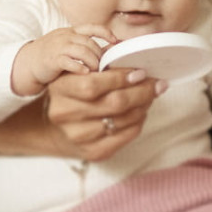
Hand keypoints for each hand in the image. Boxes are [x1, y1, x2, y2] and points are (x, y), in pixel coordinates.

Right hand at [11, 24, 115, 96]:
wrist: (26, 63)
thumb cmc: (51, 56)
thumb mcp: (68, 45)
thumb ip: (85, 46)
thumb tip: (110, 51)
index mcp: (71, 32)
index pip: (92, 27)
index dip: (105, 32)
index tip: (115, 41)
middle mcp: (65, 36)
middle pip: (89, 42)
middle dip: (100, 53)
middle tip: (105, 64)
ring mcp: (58, 47)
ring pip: (82, 50)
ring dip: (92, 61)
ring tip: (96, 69)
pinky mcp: (51, 60)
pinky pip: (68, 61)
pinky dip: (79, 67)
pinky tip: (85, 73)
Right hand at [43, 66, 167, 161]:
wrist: (54, 128)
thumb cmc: (73, 93)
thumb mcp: (79, 73)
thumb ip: (103, 63)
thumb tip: (138, 60)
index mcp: (60, 89)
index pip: (93, 85)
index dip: (121, 78)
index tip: (141, 72)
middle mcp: (65, 115)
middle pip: (114, 103)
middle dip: (142, 91)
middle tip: (157, 84)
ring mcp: (78, 136)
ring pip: (124, 120)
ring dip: (143, 106)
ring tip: (150, 96)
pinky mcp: (92, 152)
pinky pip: (126, 135)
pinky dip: (139, 122)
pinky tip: (141, 111)